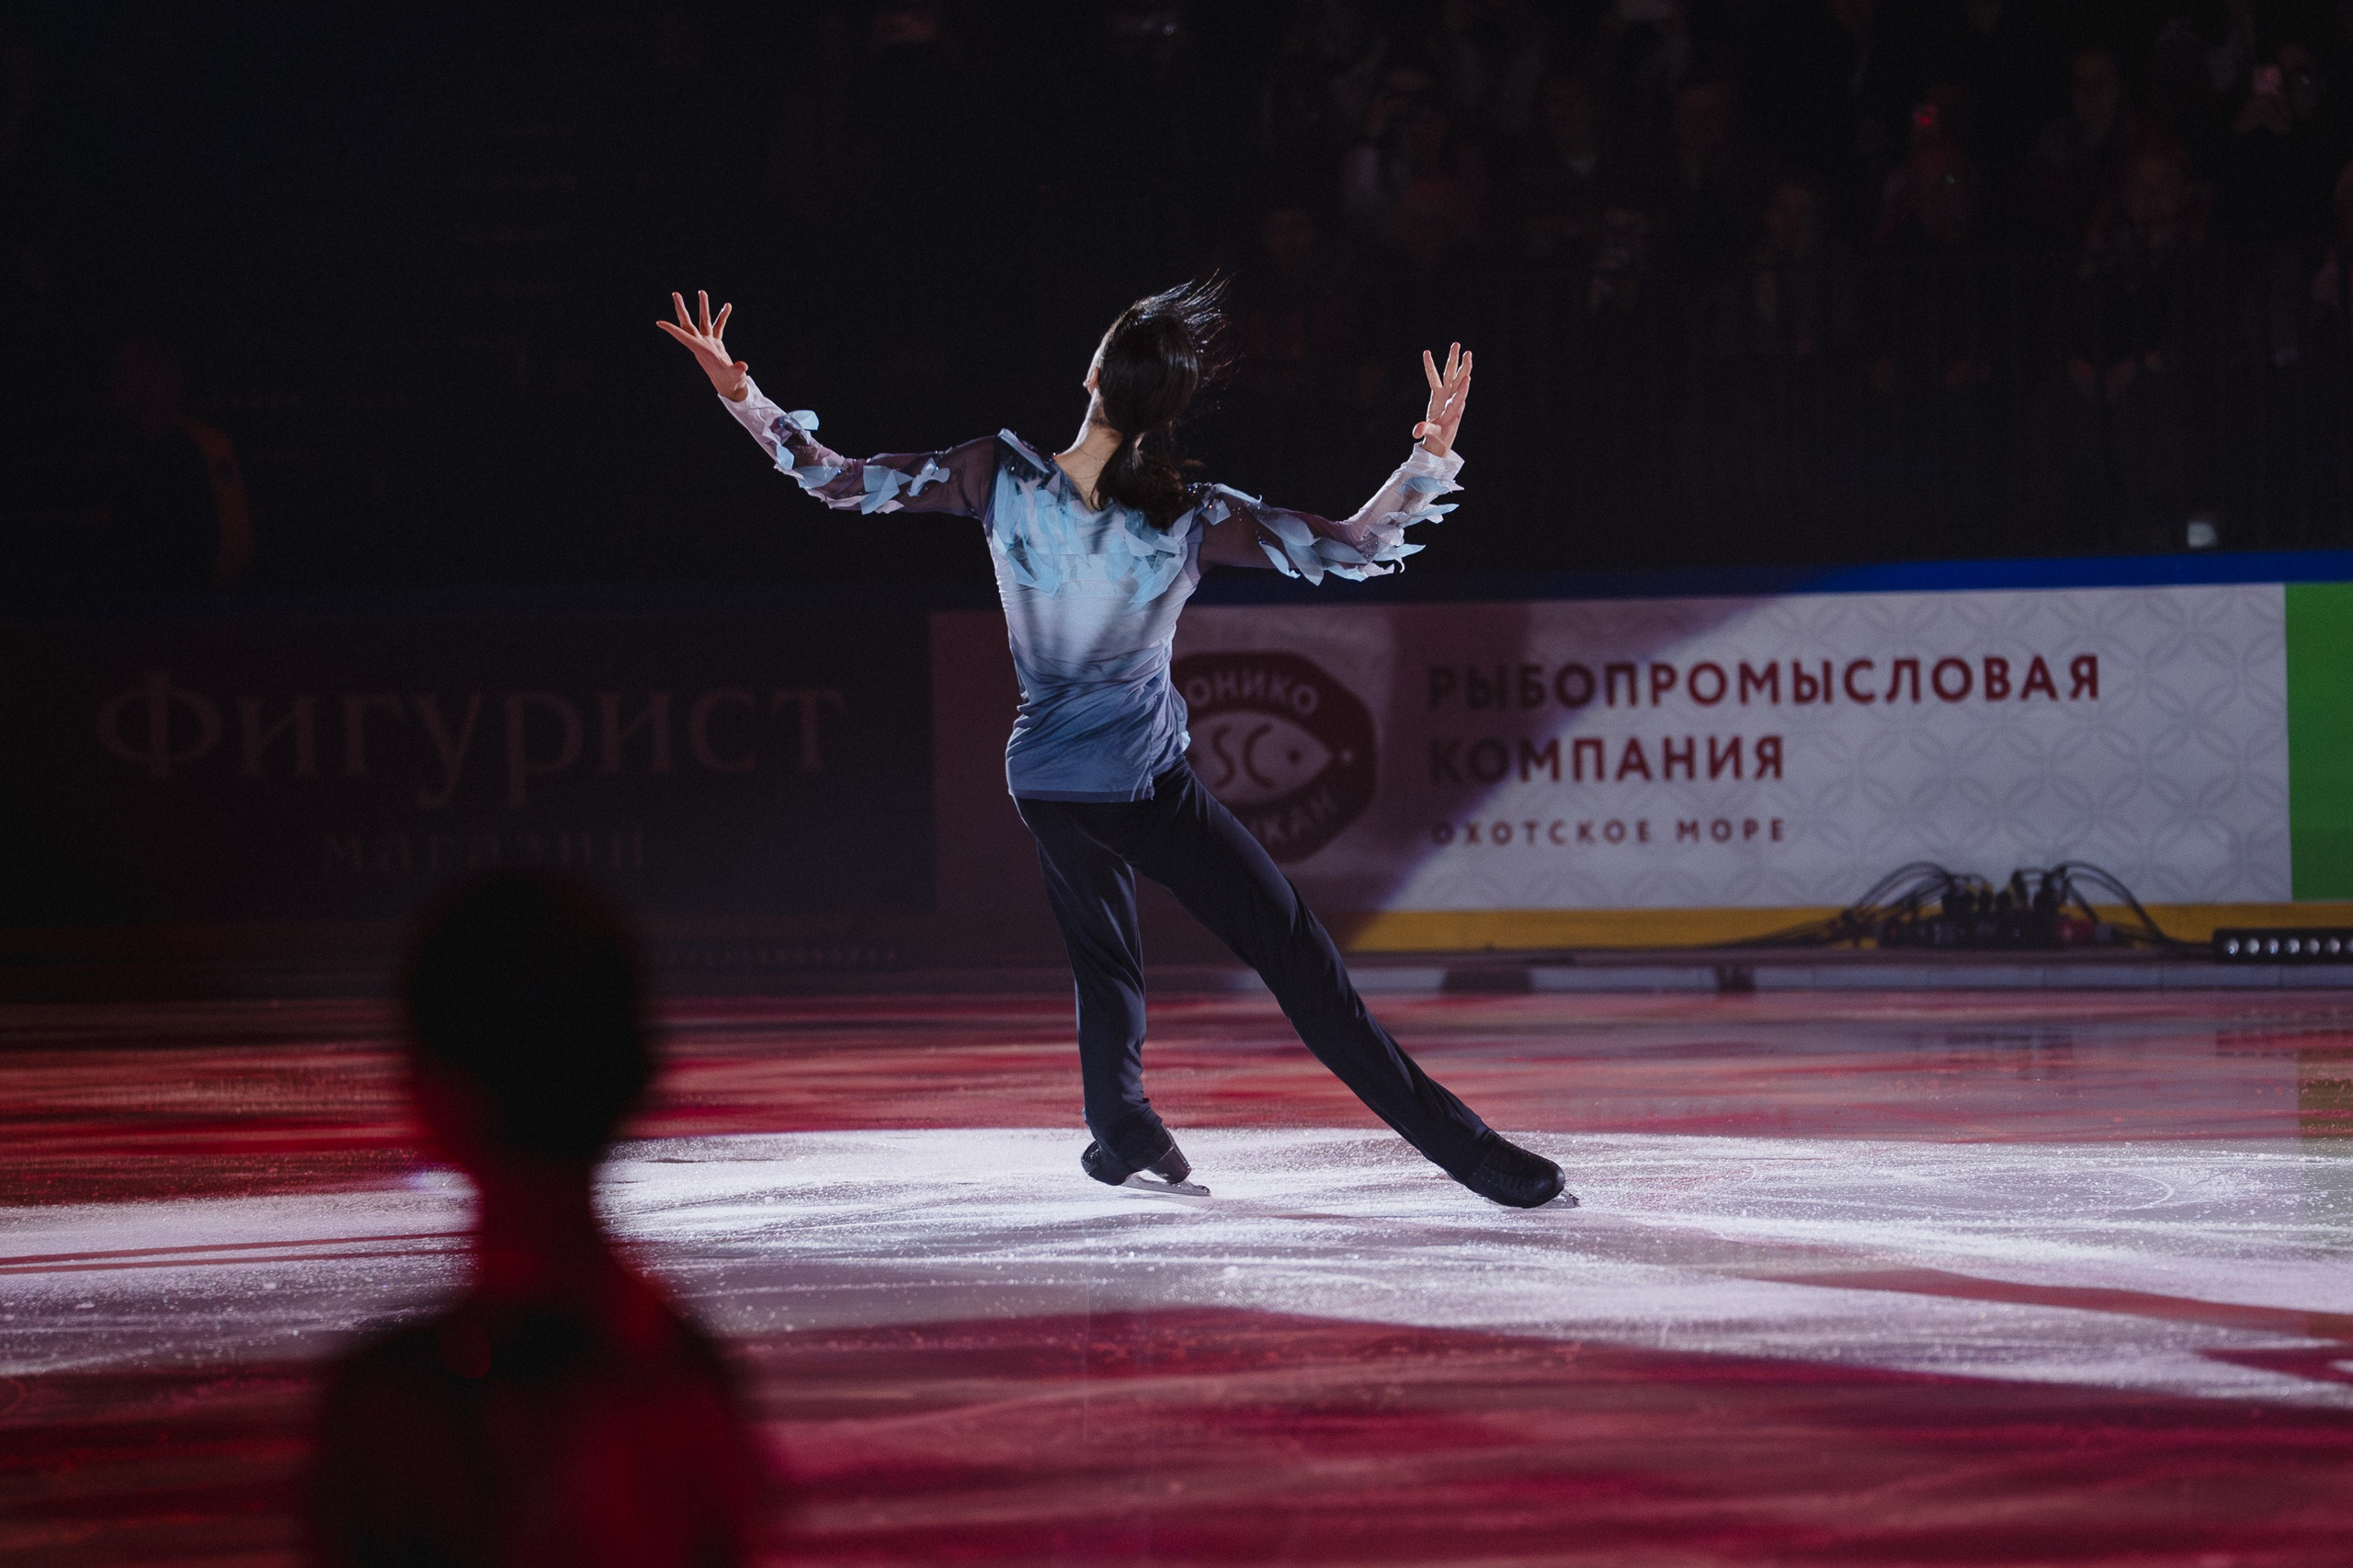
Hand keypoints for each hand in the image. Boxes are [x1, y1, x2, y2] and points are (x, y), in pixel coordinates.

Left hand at [656, 289, 748, 400]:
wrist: (731, 386)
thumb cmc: (731, 382)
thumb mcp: (735, 376)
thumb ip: (738, 370)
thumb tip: (743, 366)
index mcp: (703, 351)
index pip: (685, 338)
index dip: (673, 330)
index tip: (660, 323)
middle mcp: (702, 345)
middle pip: (688, 324)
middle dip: (682, 309)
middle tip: (675, 294)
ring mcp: (708, 343)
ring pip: (703, 321)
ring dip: (703, 307)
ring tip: (702, 291)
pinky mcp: (716, 344)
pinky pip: (718, 327)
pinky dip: (722, 317)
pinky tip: (727, 306)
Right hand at [1415, 342, 1471, 456]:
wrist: (1440, 440)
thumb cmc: (1438, 438)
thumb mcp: (1432, 435)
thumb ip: (1424, 430)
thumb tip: (1416, 431)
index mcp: (1453, 410)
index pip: (1460, 398)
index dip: (1463, 389)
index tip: (1468, 378)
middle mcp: (1452, 399)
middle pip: (1459, 379)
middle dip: (1463, 366)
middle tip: (1467, 352)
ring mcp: (1446, 395)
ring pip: (1451, 374)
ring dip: (1453, 360)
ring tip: (1456, 345)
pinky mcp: (1439, 394)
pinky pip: (1435, 377)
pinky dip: (1431, 367)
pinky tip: (1428, 354)